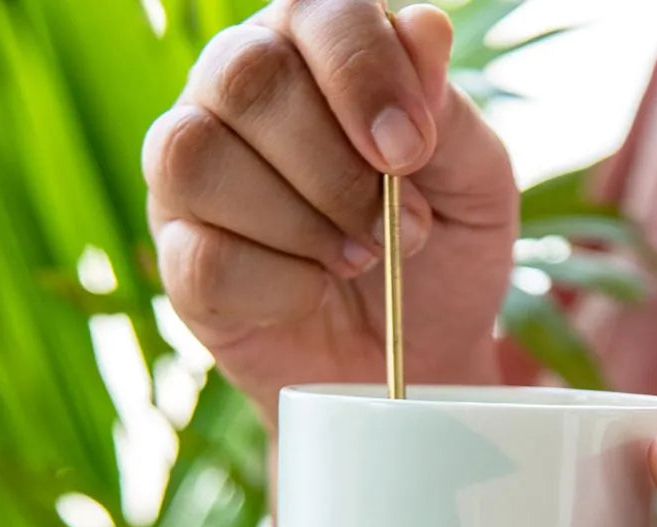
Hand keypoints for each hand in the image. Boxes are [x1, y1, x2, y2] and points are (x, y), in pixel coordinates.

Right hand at [142, 0, 517, 423]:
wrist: (413, 362)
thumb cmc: (443, 259)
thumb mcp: (476, 186)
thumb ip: (449, 112)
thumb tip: (423, 31)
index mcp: (314, 53)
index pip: (313, 9)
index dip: (362, 74)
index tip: (411, 152)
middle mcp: (237, 98)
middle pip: (245, 78)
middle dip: (335, 169)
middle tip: (396, 231)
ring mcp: (194, 180)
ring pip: (197, 158)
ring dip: (299, 223)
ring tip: (355, 260)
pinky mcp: (180, 260)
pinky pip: (201, 257)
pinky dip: (278, 286)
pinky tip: (312, 295)